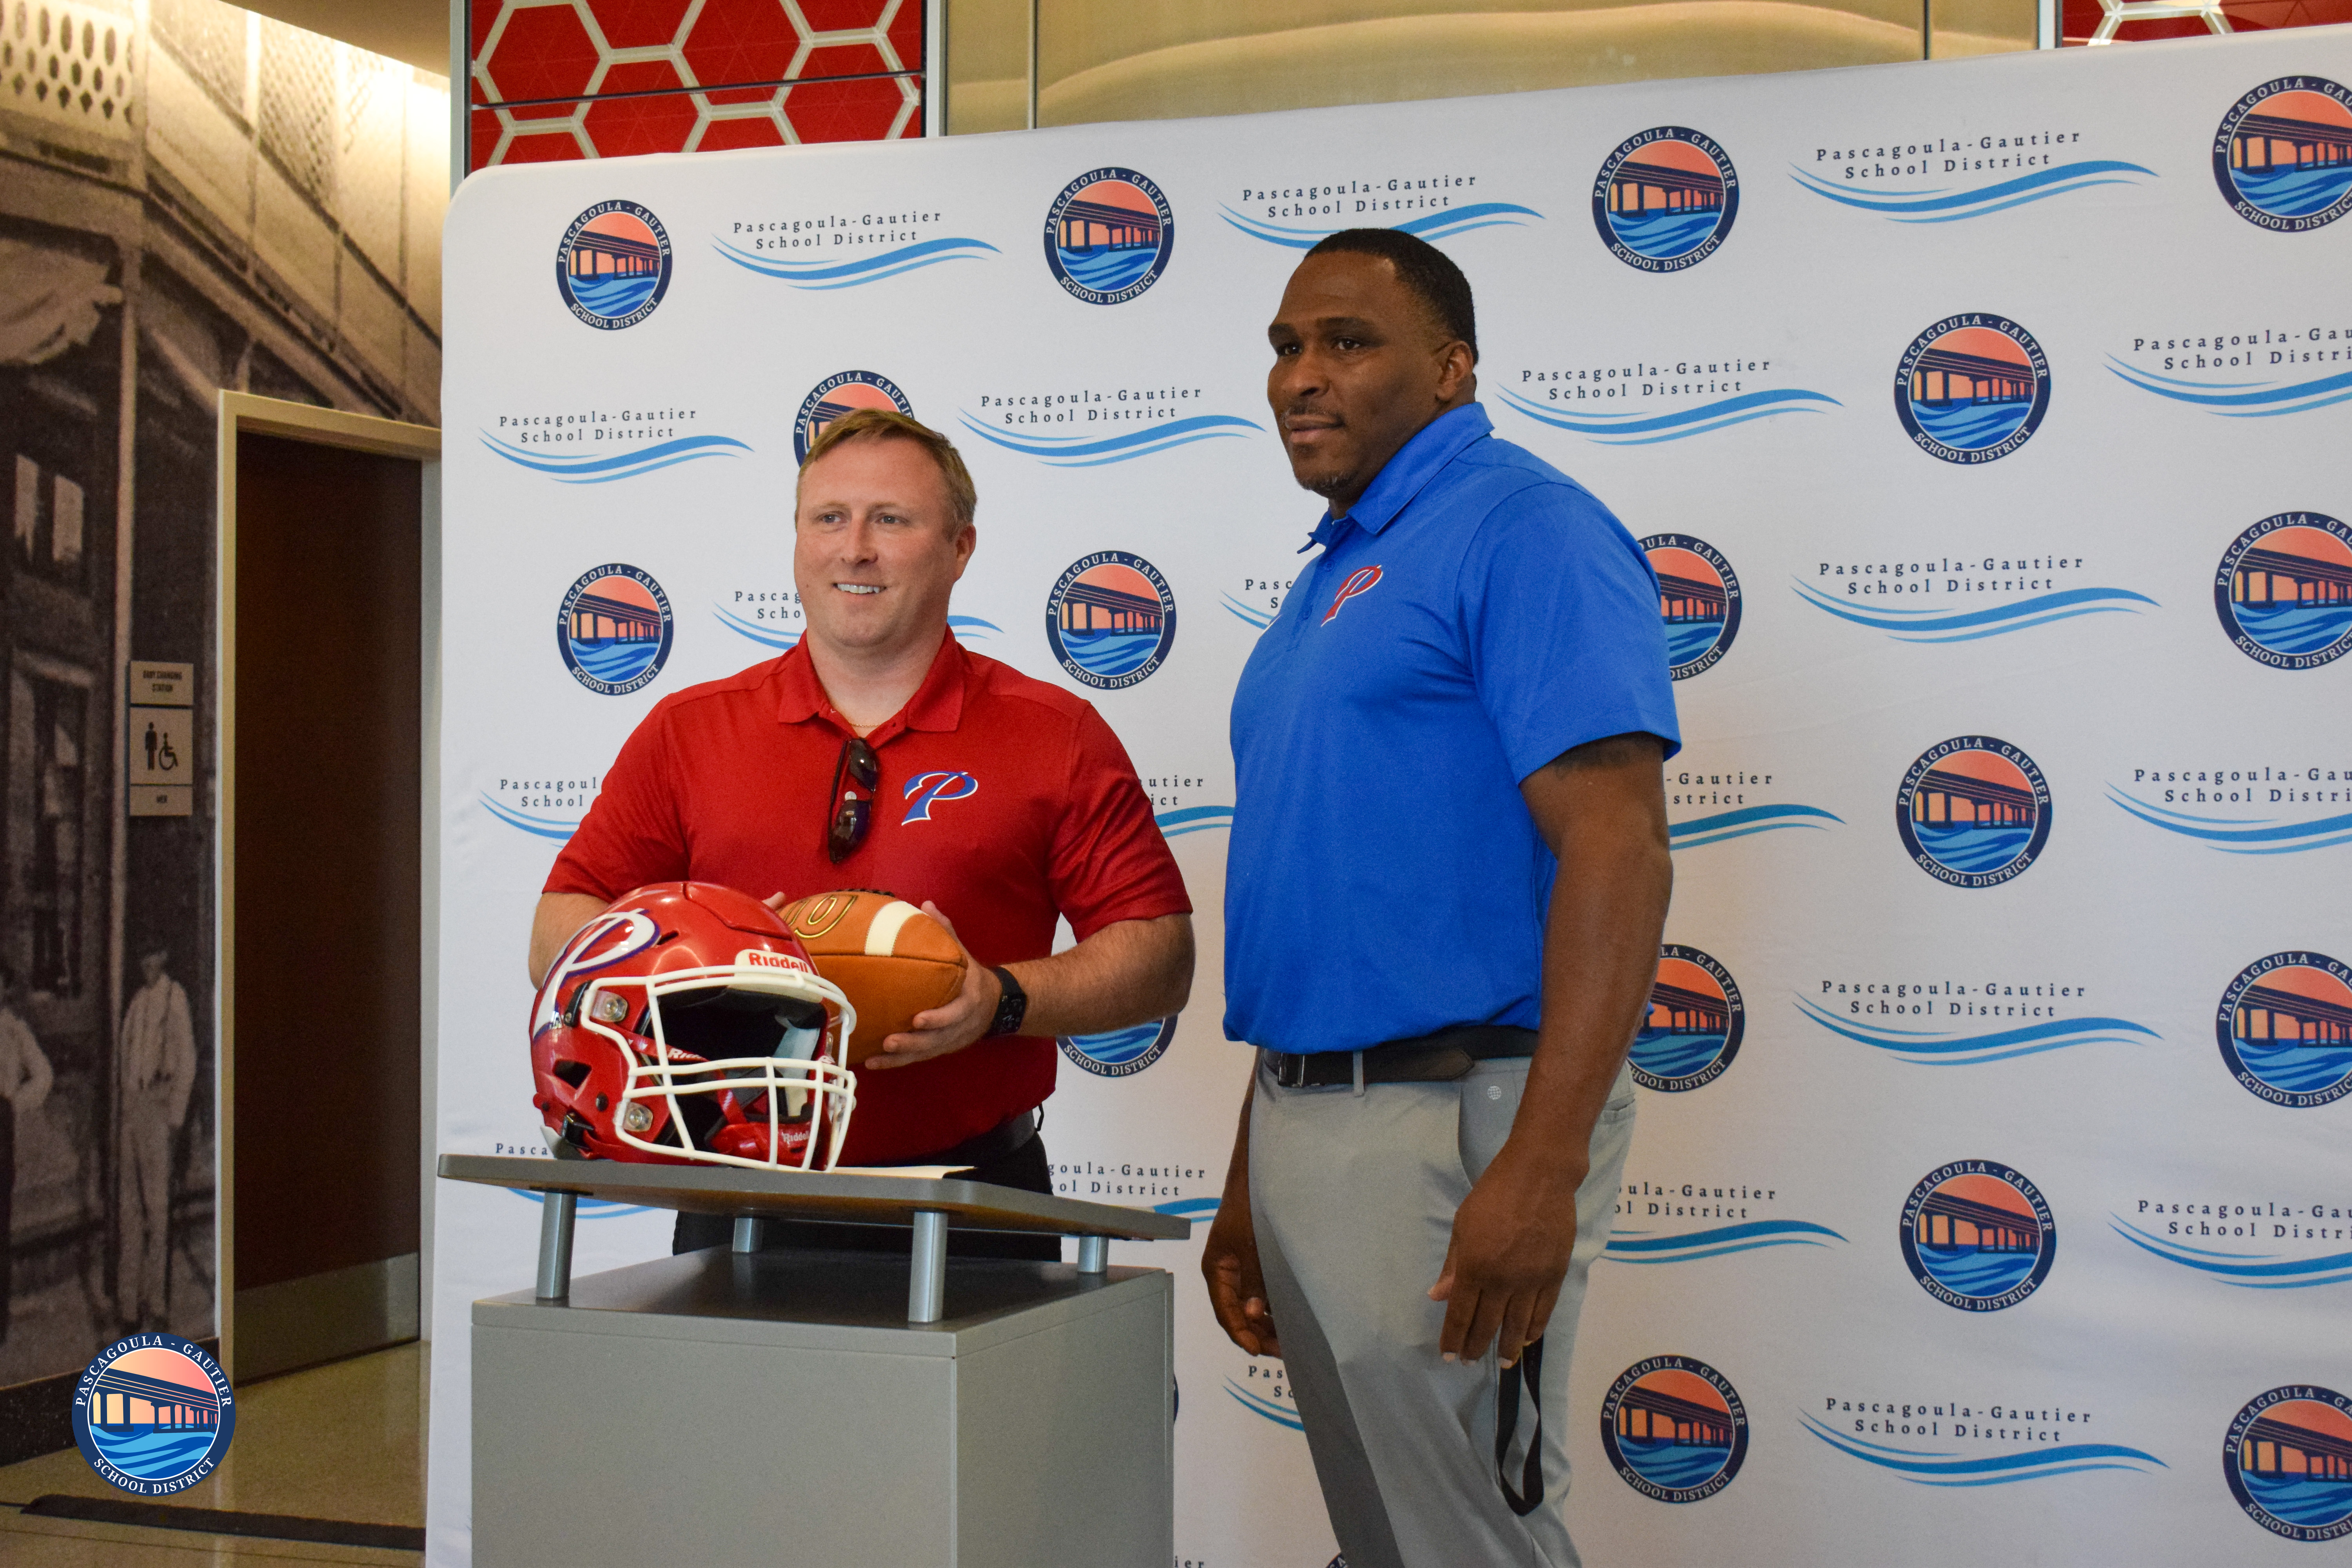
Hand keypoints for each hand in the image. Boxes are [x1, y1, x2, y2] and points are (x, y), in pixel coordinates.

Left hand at [862, 902, 1000, 1070]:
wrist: (997, 1005)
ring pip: (927, 1051)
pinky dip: (898, 1063)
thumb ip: (945, 931)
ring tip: (877, 1056)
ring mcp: (951, 1039)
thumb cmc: (971, 976)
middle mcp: (961, 1023)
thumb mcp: (963, 953)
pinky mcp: (941, 1048)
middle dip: (914, 1042)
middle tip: (889, 1041)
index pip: (957, 1012)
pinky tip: (875, 1063)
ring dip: (902, 1057)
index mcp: (969, 998)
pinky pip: (920, 1058)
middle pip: (938, 1038)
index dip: (939, 1019)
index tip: (918, 1019)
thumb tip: (926, 905)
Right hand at [1202, 1184, 1280, 1357]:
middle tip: (1282, 1351)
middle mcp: (1228, 1273)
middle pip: (1239, 1313)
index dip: (1240, 1333)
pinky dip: (1276, 1306)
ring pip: (1253, 1306)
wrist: (1261, 1176)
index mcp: (1216, 1269)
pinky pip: (1264, 1292)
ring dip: (1268, 1323)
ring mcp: (1244, 1270)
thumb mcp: (1250, 1245)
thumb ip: (1253, 1280)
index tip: (1257, 1349)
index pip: (1225, 1311)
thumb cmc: (1249, 1205)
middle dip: (1258, 1333)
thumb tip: (1253, 1313)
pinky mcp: (1260, 1264)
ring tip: (1290, 1340)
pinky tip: (1293, 1317)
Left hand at [1428, 1147, 1582, 1367]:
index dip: (1453, 1339)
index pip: (1460, 1314)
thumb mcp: (1462, 1225)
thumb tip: (1438, 1296)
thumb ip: (1453, 1265)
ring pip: (1517, 1326)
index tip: (1448, 1356)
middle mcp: (1502, 1280)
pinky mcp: (1555, 1275)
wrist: (1539, 1175)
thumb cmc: (1493, 1194)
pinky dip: (1533, 1329)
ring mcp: (1531, 1280)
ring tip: (1501, 1363)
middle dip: (1476, 1348)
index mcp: (1474, 1266)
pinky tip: (1525, 1339)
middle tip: (1470, 1362)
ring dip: (1507, 1348)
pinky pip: (1543, 1312)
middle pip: (1487, 1325)